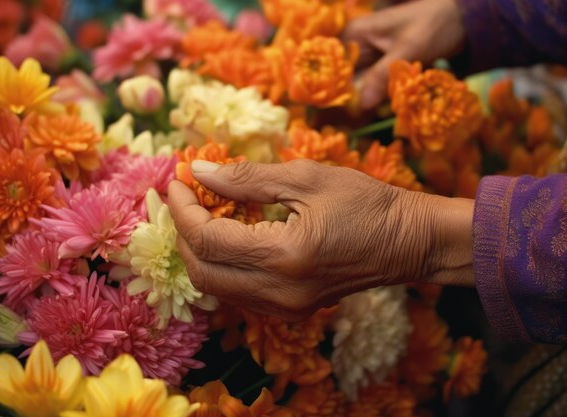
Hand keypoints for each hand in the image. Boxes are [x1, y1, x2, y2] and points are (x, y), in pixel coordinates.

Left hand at [169, 160, 473, 320]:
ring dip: (199, 251)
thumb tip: (199, 172)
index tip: (176, 181)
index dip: (184, 210)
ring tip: (202, 214)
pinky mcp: (290, 311)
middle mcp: (280, 291)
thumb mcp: (306, 178)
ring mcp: (285, 307)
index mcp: (285, 255)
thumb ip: (246, 177)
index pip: (210, 240)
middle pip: (203, 271)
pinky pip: (237, 293)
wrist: (408, 243)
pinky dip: (221, 266)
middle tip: (184, 198)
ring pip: (215, 287)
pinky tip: (228, 237)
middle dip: (183, 233)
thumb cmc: (365, 202)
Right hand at [344, 0, 465, 108]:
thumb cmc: (435, 25)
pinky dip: (379, 101)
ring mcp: (370, 61)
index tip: (337, 110)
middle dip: (351, 100)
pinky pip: (374, 90)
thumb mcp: (409, 49)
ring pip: (359, 88)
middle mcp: (357, 48)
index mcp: (355, 34)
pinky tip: (383, 110)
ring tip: (369, 117)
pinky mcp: (383, 72)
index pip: (333, 65)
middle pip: (344, 80)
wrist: (463, 22)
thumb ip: (383, 75)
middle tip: (353, 120)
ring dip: (366, 103)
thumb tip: (360, 104)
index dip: (334, 87)